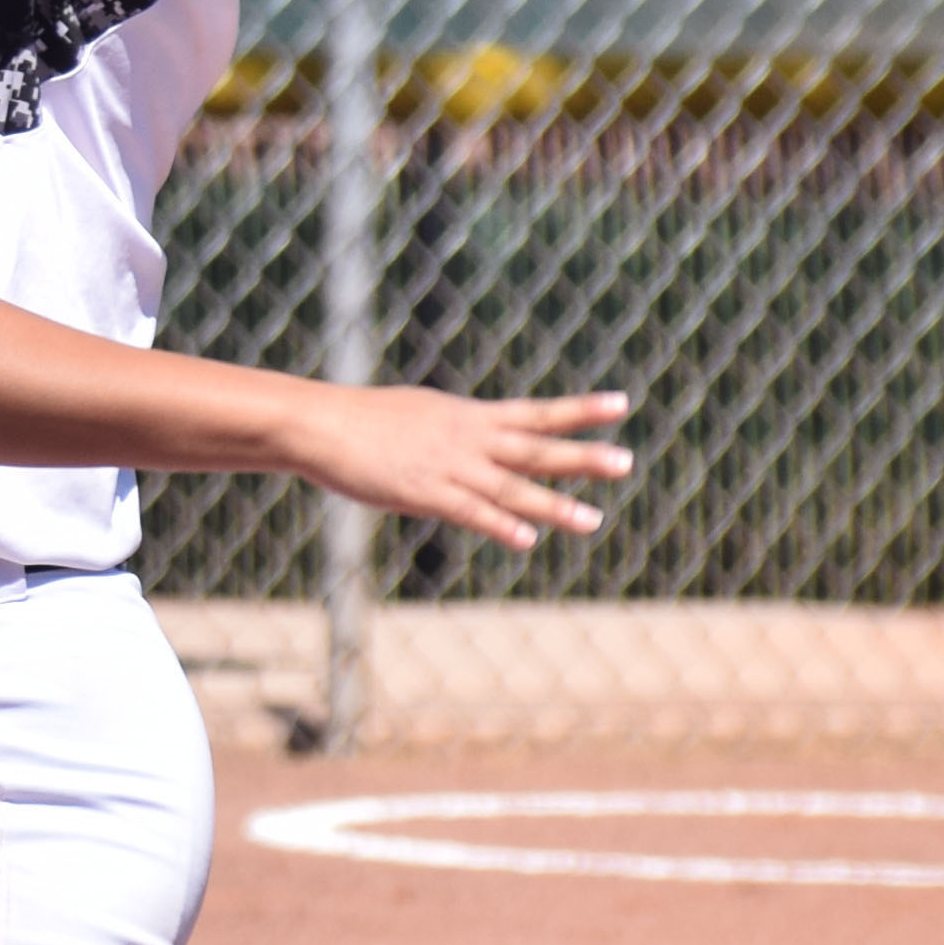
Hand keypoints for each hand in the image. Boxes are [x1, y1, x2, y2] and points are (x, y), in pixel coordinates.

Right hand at [282, 383, 633, 551]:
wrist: (318, 424)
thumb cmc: (360, 419)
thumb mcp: (419, 414)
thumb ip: (453, 429)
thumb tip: (474, 433)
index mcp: (468, 416)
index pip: (536, 413)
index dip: (579, 410)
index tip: (621, 404)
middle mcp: (467, 439)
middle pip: (535, 448)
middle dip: (582, 457)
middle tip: (625, 461)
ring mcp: (447, 467)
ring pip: (511, 487)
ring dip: (553, 505)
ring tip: (592, 520)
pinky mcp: (423, 492)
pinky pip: (469, 512)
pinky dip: (500, 526)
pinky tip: (527, 540)